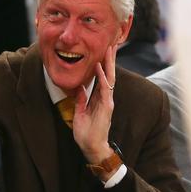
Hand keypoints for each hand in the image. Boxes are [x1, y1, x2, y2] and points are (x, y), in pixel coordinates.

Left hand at [73, 46, 116, 167]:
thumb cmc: (86, 133)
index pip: (102, 78)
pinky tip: (100, 67)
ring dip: (109, 64)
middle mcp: (105, 98)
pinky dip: (102, 77)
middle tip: (111, 44)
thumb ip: (80, 100)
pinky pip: (104, 89)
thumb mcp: (79, 113)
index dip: (103, 65)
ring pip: (109, 79)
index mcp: (99, 99)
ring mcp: (107, 102)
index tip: (103, 52)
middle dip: (110, 60)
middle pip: (109, 75)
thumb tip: (79, 87)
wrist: (91, 147)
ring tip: (109, 50)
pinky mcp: (106, 107)